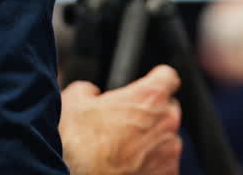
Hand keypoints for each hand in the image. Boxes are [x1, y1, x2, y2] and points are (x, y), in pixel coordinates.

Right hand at [60, 65, 183, 174]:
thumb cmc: (79, 145)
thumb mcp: (73, 102)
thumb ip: (89, 89)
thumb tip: (90, 93)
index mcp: (151, 96)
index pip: (167, 77)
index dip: (155, 81)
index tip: (147, 87)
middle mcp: (167, 121)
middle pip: (167, 108)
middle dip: (150, 114)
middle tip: (125, 123)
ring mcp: (170, 150)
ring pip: (166, 137)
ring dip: (151, 140)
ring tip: (124, 149)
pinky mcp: (169, 173)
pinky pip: (164, 163)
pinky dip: (151, 163)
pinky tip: (128, 166)